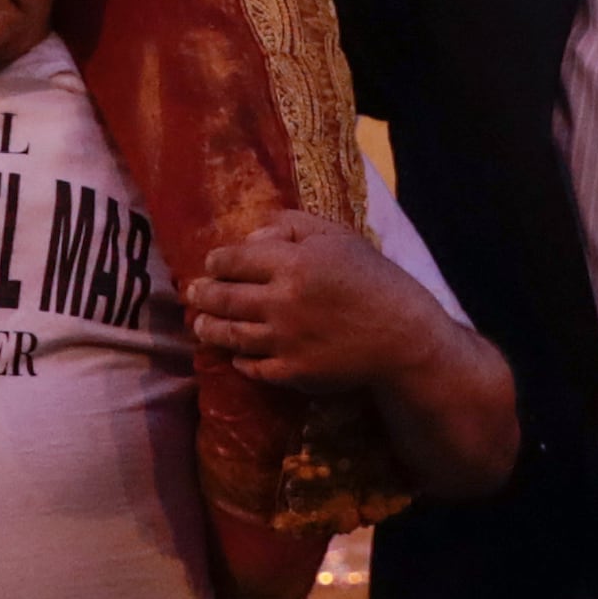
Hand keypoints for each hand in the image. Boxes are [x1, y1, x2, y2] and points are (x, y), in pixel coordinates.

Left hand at [183, 209, 444, 387]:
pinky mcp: (293, 373)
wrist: (404, 337)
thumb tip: (250, 236)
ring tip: (200, 325)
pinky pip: (254, 367)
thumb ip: (292, 225)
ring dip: (209, 328)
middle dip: (203, 295)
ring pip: (231, 334)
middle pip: (225, 298)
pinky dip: (239, 360)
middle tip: (193, 293)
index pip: (234, 260)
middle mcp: (281, 301)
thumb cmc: (374, 280)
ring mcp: (284, 341)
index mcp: (292, 262)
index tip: (211, 264)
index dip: (216, 262)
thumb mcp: (338, 237)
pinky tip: (235, 356)